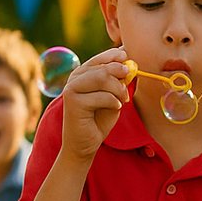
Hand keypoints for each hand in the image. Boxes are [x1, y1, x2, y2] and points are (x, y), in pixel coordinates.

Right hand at [59, 47, 131, 163]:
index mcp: (82, 74)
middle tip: (127, 89)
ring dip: (118, 89)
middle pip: (103, 67)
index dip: (115, 56)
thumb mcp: (113, 97)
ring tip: (124, 99)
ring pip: (102, 78)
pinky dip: (114, 101)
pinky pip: (101, 96)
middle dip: (120, 75)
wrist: (85, 144)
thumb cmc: (99, 120)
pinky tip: (116, 107)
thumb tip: (129, 63)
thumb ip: (118, 81)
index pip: (100, 58)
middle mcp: (74, 78)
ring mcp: (71, 89)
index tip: (127, 59)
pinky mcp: (73, 102)